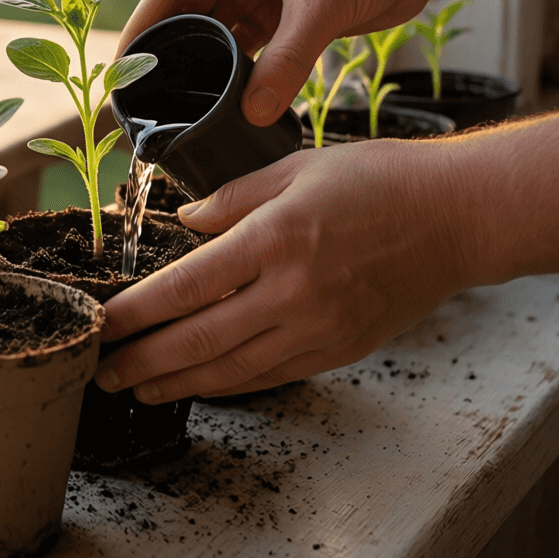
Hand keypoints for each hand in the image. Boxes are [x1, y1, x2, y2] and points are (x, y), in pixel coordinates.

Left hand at [95, 102, 558, 401]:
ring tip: (137, 389)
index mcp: (275, 239)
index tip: (101, 326)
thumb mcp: (295, 167)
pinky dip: (229, 383)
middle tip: (100, 374)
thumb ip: (232, 198)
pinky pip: (272, 374)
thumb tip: (185, 222)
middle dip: (143, 362)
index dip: (136, 312)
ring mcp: (319, 327)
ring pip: (233, 368)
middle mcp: (293, 291)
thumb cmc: (377, 180)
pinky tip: (200, 384)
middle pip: (199, 339)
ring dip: (178, 382)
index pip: (186, 287)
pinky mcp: (342, 349)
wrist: (458, 218)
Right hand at [118, 0, 430, 124]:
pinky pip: (248, 43)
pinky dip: (236, 70)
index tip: (123, 67)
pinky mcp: (286, 10)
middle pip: (188, 12)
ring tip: (177, 107)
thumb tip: (251, 114)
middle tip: (144, 99)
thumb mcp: (322, 6)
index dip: (144, 26)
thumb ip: (287, 62)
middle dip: (167, 54)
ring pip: (217, 31)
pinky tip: (223, 100)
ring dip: (202, 65)